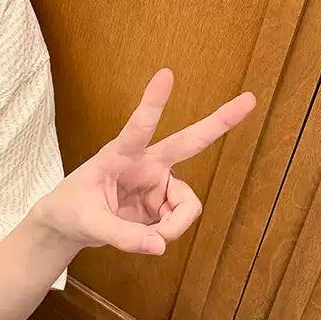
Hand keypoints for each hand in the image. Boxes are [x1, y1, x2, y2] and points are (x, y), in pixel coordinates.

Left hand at [34, 68, 255, 257]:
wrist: (69, 223)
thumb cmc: (72, 210)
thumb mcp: (87, 223)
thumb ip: (122, 236)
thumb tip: (160, 245)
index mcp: (119, 155)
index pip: (138, 127)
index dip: (153, 103)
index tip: (166, 73)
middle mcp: (146, 163)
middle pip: (190, 141)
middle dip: (220, 122)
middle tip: (250, 100)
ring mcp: (159, 182)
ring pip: (188, 204)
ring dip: (174, 226)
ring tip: (150, 238)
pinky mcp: (165, 202)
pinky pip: (180, 220)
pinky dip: (168, 233)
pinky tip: (149, 235)